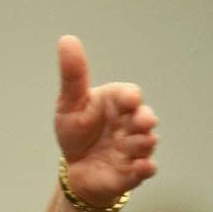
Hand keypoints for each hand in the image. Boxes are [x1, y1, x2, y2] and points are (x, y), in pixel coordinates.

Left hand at [54, 35, 158, 207]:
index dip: (130, 96)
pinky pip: (144, 169)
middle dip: (145, 119)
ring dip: (143, 142)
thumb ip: (73, 75)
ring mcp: (133, 148)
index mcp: (116, 103)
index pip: (129, 94)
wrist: (76, 168)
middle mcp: (130, 123)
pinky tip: (143, 167)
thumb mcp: (70, 102)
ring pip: (146, 143)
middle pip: (144, 118)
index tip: (129, 99)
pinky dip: (144, 168)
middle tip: (142, 121)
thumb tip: (67, 39)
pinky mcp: (132, 172)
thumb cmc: (77, 130)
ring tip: (139, 142)